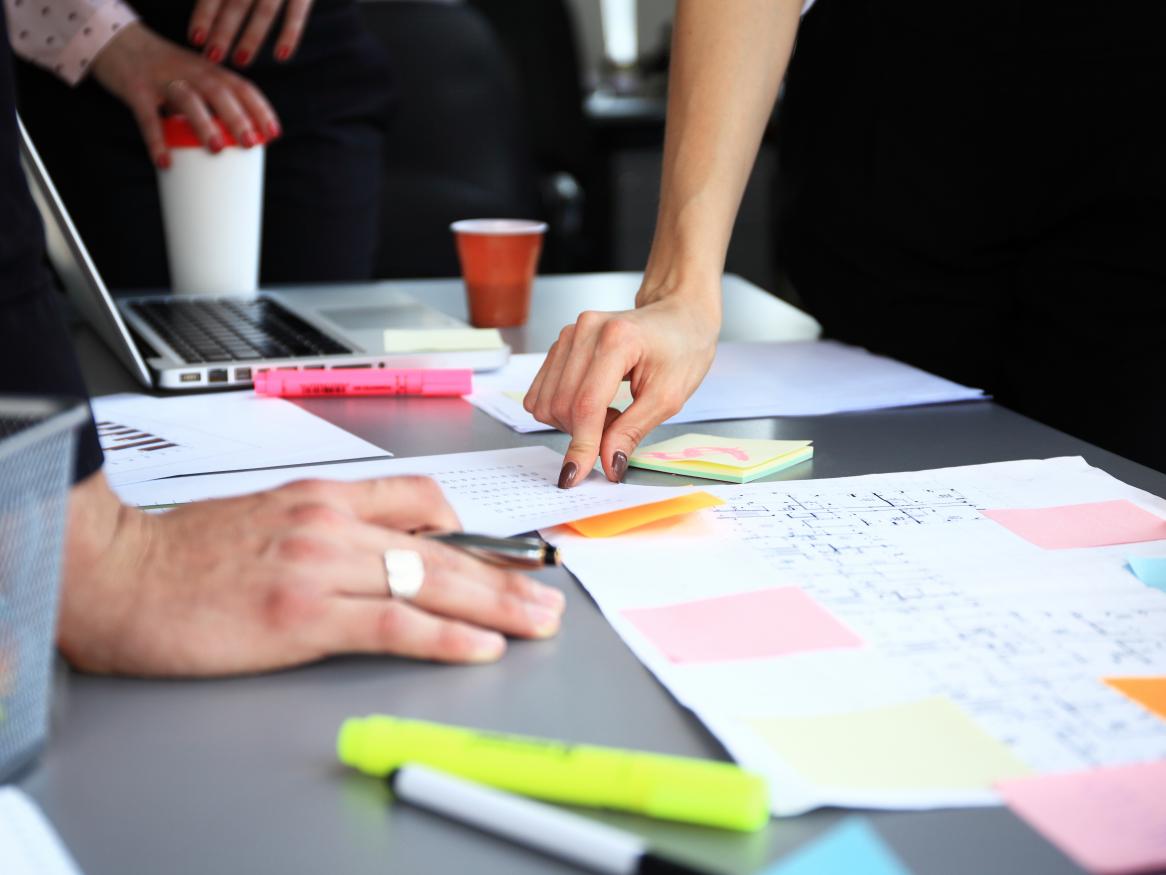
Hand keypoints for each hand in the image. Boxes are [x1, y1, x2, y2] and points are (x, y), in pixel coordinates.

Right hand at [59, 472, 564, 676]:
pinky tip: (479, 647)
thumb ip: (326, 527)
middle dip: (505, 574)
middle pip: (441, 546)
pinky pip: (393, 624)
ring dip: (495, 605)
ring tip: (536, 623)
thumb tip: (378, 549)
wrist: (115, 572)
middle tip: (547, 597)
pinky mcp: (302, 615)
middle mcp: (330, 523)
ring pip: (429, 580)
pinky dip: (444, 636)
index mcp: (322, 496)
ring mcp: (319, 567)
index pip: (421, 500)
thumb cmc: (182, 551)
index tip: (504, 556)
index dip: (472, 531)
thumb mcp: (265, 516)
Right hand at [90, 22, 279, 168]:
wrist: (116, 39)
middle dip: (237, 117)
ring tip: (217, 149)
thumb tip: (236, 141)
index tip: (274, 133)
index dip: (259, 109)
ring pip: (187, 98)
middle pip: (219, 91)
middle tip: (251, 142)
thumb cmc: (163, 68)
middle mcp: (190, 71)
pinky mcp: (136, 89)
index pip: (241, 86)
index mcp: (208, 70)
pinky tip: (164, 162)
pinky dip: (156, 140)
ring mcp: (162, 79)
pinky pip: (147, 116)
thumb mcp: (194, 76)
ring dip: (204, 123)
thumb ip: (213, 101)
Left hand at [188, 0, 314, 66]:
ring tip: (240, 61)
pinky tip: (281, 56)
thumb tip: (205, 4)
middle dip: (223, 31)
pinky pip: (297, 12)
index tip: (195, 39)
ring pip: (264, 10)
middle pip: (236, 2)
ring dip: (252, 37)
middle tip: (212, 57)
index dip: (204, 14)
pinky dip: (290, 34)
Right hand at [523, 285, 719, 486]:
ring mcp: (569, 334)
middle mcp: (585, 331)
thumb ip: (632, 431)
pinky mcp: (560, 343)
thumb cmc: (682, 348)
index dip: (581, 445)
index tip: (575, 476)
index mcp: (617, 340)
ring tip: (609, 410)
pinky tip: (593, 401)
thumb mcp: (668, 397)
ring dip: (573, 421)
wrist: (678, 315)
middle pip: (561, 405)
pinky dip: (564, 408)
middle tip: (618, 426)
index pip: (586, 404)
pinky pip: (543, 391)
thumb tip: (607, 464)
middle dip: (583, 432)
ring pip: (546, 401)